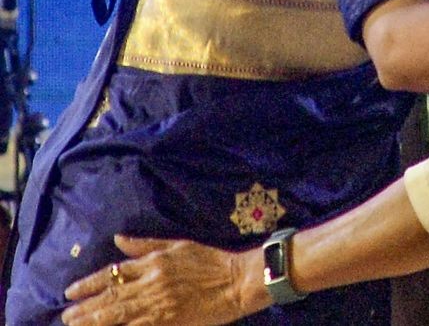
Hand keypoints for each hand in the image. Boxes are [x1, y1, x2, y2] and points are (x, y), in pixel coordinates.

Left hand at [62, 235, 255, 325]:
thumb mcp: (179, 243)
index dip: (90, 283)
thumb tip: (118, 239)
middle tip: (65, 316)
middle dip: (85, 308)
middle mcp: (151, 284)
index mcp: (154, 262)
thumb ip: (147, 243)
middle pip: (111, 297)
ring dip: (94, 322)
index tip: (71, 292)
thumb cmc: (210, 259)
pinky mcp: (167, 323)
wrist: (236, 280)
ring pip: (118, 316)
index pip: (113, 273)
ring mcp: (158, 307)